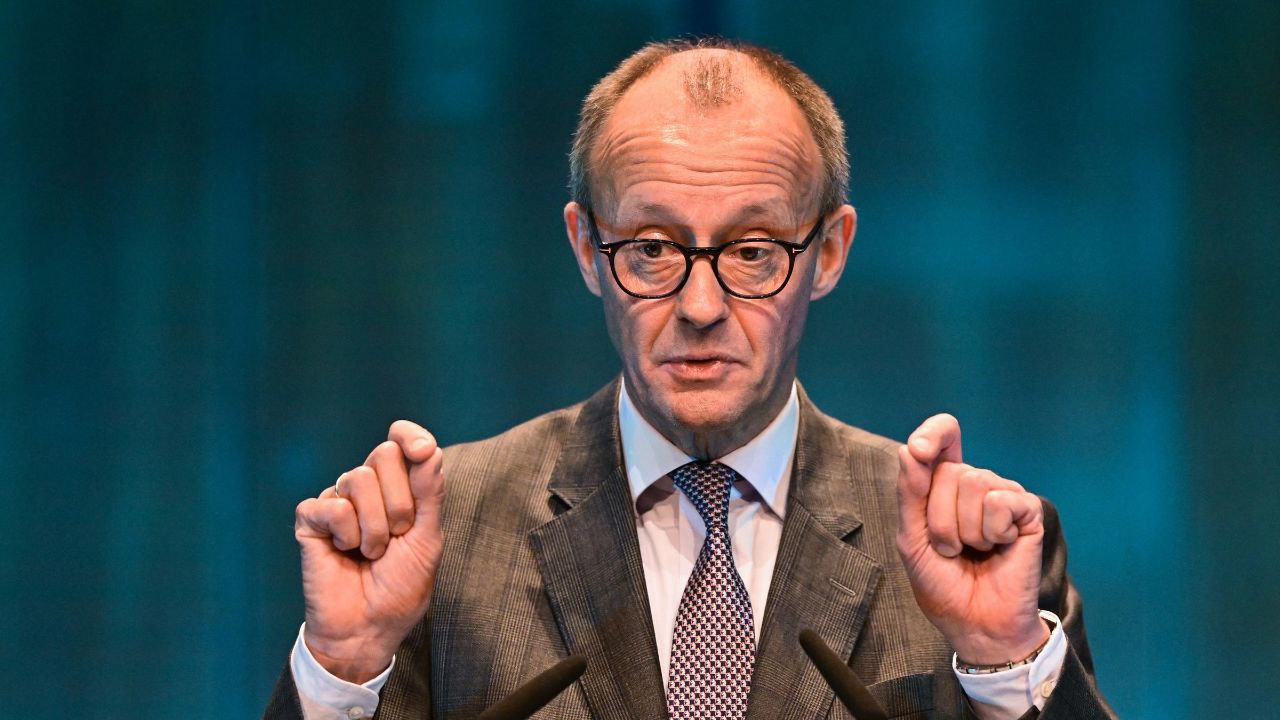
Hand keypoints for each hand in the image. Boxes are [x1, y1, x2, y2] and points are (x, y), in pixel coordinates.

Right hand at [294, 420, 445, 682]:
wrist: (369, 627)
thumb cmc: (401, 585)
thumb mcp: (427, 537)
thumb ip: (429, 491)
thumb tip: (428, 447)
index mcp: (398, 488)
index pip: (401, 444)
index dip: (410, 436)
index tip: (420, 448)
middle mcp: (366, 489)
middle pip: (383, 456)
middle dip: (400, 502)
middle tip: (397, 535)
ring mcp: (337, 501)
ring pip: (357, 479)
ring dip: (374, 527)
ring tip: (371, 553)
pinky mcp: (310, 519)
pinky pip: (332, 506)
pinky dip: (346, 534)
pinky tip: (344, 552)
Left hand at [895, 413, 1048, 664]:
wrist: (975, 621)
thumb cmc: (942, 582)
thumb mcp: (912, 538)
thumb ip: (910, 493)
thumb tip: (913, 448)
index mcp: (944, 484)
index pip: (943, 438)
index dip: (935, 432)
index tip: (922, 447)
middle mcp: (975, 482)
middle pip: (948, 470)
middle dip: (939, 517)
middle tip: (950, 548)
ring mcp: (1002, 493)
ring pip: (973, 483)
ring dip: (963, 529)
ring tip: (972, 550)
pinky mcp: (1026, 510)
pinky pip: (999, 501)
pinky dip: (992, 532)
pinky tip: (1000, 547)